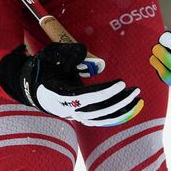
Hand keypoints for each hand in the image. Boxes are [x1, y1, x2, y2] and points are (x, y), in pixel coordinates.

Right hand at [0, 42, 142, 126]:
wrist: (33, 87)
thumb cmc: (43, 69)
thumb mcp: (51, 56)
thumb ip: (68, 52)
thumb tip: (84, 51)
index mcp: (58, 95)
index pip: (85, 97)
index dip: (104, 92)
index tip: (121, 83)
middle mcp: (67, 110)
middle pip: (97, 111)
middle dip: (118, 101)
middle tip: (135, 90)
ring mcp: (75, 116)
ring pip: (101, 118)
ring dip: (120, 110)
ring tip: (137, 97)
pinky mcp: (81, 117)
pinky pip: (101, 120)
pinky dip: (117, 115)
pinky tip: (131, 107)